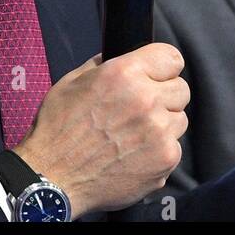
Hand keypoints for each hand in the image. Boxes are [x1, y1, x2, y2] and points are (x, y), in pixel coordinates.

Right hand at [13, 43, 188, 218]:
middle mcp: (147, 100)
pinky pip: (174, 147)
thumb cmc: (57, 129)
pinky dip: (158, 151)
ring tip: (133, 134)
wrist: (53, 177)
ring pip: (179, 120)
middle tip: (140, 109)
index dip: (163, 66)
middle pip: (181, 89)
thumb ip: (103, 64)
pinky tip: (132, 154)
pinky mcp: (164, 160)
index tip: (157, 75)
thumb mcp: (72, 83)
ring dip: (162, 124)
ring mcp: (159, 133)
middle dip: (164, 96)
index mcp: (124, 74)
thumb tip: (124, 57)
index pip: (171, 58)